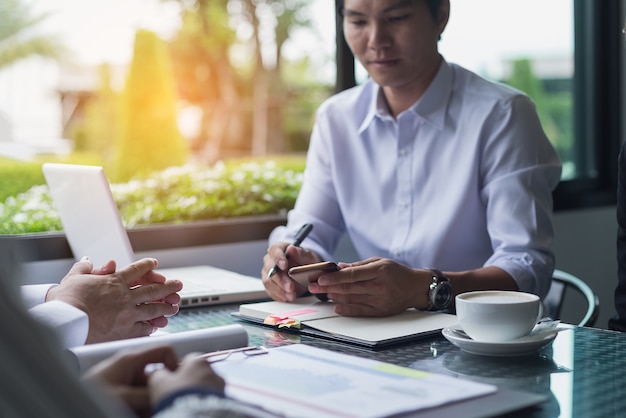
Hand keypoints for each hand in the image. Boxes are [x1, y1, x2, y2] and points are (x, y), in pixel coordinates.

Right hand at [47, 257, 182, 342]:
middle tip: (178, 285)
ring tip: (174, 307)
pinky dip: (152, 327)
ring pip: (153, 308)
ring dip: (165, 307)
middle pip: (152, 289)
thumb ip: (83, 268)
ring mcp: (128, 314)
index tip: (154, 263)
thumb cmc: (66, 301)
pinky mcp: (125, 331)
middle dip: (167, 286)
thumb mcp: (73, 278)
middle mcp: (125, 296)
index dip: (147, 266)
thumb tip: (87, 260)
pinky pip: (144, 328)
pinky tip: (157, 327)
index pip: (136, 270)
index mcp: (114, 281)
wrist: (66, 323)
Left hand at [82, 345, 179, 417]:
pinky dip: (144, 408)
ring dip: (153, 402)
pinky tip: (138, 414)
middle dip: (161, 391)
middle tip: (159, 405)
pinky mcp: (125, 394)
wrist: (68, 405)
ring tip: (144, 412)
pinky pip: (142, 399)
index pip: (165, 350)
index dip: (174, 364)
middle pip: (160, 375)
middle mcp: (132, 368)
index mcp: (131, 359)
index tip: (175, 383)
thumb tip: (167, 395)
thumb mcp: (122, 395)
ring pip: (152, 390)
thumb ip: (148, 394)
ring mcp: (129, 381)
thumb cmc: (88, 395)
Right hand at [148, 352, 224, 407]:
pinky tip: (195, 408)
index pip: (187, 359)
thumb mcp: (159, 383)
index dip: (176, 370)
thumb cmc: (178, 397)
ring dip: (197, 393)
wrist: (196, 417)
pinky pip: (212, 398)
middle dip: (188, 382)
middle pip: (197, 373)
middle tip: (176, 395)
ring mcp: (221, 387)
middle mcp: (214, 371)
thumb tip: (154, 372)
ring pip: (205, 387)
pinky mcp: (225, 401)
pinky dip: (204, 401)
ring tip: (185, 403)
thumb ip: (157, 373)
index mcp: (198, 361)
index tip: (169, 381)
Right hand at [261, 243, 321, 301]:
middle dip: (280, 279)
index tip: (284, 266)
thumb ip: (300, 253)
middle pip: (270, 269)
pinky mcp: (270, 285)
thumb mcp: (307, 255)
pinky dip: (280, 296)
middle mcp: (270, 261)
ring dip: (280, 290)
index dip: (278, 258)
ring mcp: (268, 274)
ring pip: (268, 282)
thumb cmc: (304, 260)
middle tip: (290, 287)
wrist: (305, 270)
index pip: (274, 251)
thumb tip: (291, 249)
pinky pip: (271, 292)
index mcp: (278, 249)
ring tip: (291, 295)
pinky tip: (288, 297)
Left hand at [308, 257, 428, 315]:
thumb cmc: (396, 272)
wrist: (416, 288)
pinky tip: (336, 307)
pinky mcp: (381, 311)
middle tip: (313, 287)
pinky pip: (361, 311)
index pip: (352, 275)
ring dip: (335, 297)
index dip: (334, 278)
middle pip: (349, 288)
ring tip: (323, 294)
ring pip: (352, 299)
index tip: (320, 279)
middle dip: (328, 288)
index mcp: (379, 270)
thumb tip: (339, 267)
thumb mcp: (380, 262)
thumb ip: (359, 266)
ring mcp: (380, 300)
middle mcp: (379, 286)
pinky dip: (347, 310)